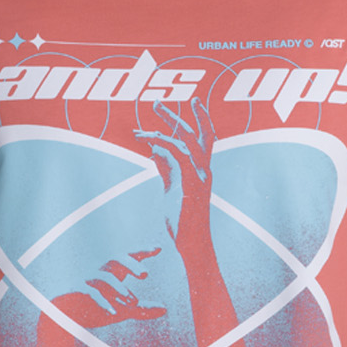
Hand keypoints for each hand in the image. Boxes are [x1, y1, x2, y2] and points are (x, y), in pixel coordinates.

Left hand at [134, 97, 215, 242]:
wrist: (191, 243)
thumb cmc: (181, 220)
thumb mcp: (171, 189)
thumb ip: (166, 169)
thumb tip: (154, 151)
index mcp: (201, 170)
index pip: (202, 138)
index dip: (196, 119)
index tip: (184, 104)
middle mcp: (204, 170)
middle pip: (196, 134)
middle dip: (176, 117)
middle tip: (156, 103)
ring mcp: (200, 176)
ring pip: (185, 142)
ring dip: (163, 130)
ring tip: (141, 128)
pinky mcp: (191, 184)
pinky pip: (178, 156)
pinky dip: (163, 145)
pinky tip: (146, 143)